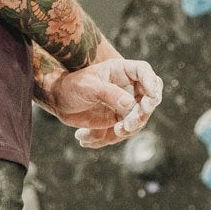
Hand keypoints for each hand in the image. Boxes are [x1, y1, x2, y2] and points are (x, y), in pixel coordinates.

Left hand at [40, 58, 163, 148]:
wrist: (59, 101)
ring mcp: (126, 104)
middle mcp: (129, 87)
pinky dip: (108, 138)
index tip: (150, 98)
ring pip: (139, 120)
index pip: (143, 72)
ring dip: (127, 130)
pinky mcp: (120, 119)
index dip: (151, 83)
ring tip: (111, 131)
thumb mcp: (89, 87)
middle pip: (148, 100)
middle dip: (141, 115)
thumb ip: (110, 94)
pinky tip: (84, 137)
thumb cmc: (72, 86)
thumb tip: (131, 104)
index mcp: (122, 72)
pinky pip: (124, 132)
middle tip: (127, 125)